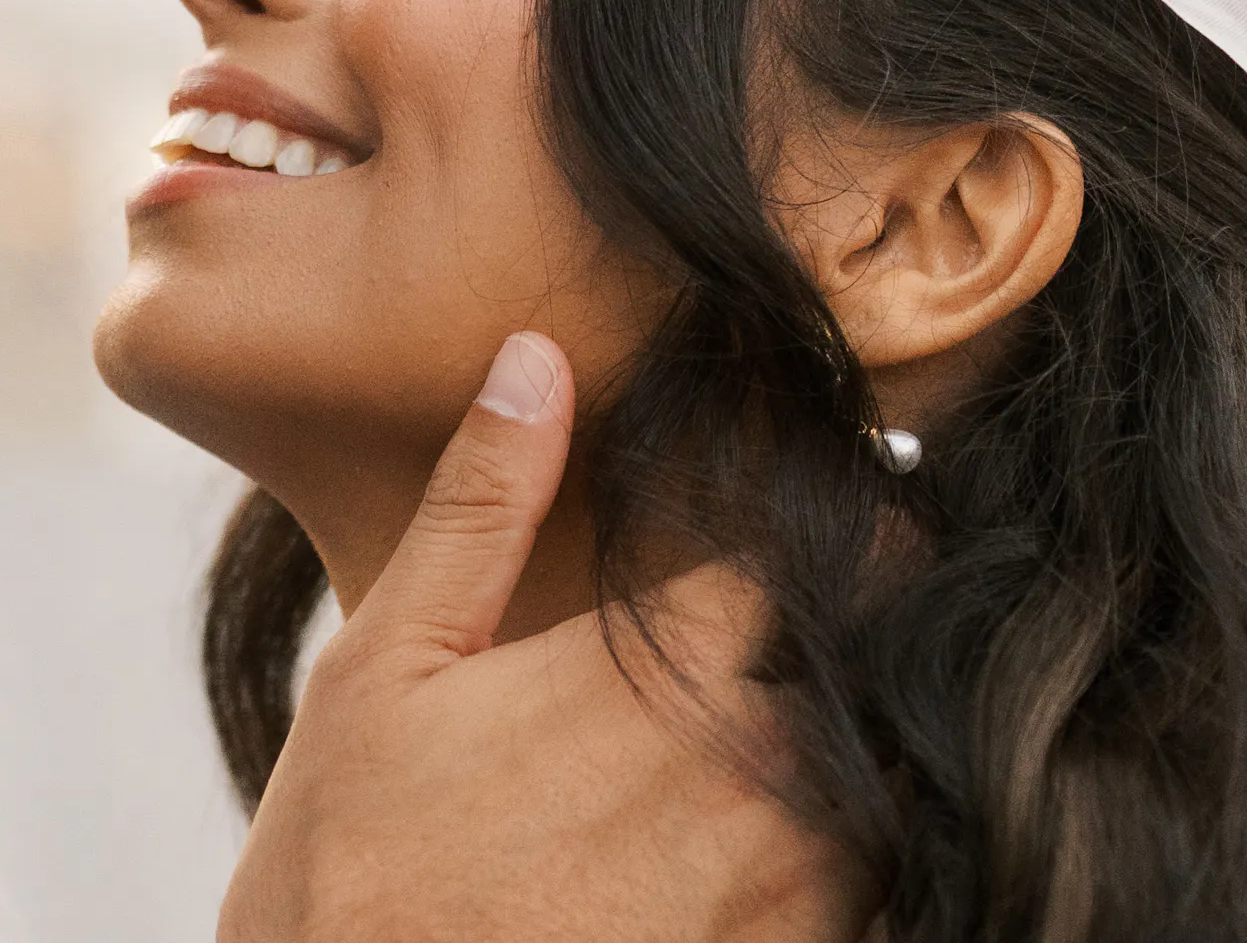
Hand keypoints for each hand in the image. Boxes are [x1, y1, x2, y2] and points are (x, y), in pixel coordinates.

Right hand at [220, 333, 867, 942]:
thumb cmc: (349, 881)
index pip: (826, 556)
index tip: (837, 509)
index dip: (835, 525)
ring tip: (787, 743)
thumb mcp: (382, 674)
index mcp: (664, 680)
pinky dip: (844, 867)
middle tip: (823, 619)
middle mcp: (758, 789)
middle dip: (863, 634)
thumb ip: (479, 512)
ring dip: (865, 754)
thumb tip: (535, 358)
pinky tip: (755, 856)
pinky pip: (876, 903)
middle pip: (882, 670)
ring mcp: (788, 905)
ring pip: (898, 791)